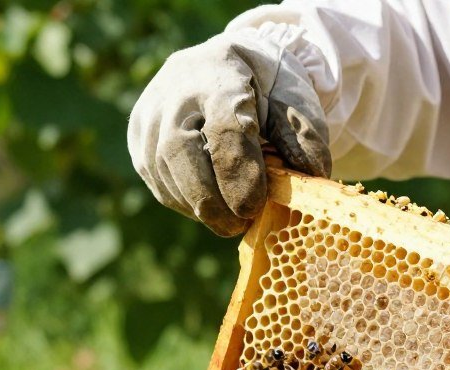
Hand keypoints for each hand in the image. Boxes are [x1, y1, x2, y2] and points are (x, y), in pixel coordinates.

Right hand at [128, 25, 330, 236]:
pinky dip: (182, 200)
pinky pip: (154, 176)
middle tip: (238, 225)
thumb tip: (311, 175)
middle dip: (209, 198)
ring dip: (196, 204)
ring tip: (229, 219)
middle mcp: (175, 90)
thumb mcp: (295, 99)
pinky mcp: (138, 134)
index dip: (238, 174)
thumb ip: (304, 134)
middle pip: (179, 150)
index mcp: (220, 75)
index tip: (254, 208)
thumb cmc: (266, 86)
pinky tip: (209, 207)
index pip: (224, 129)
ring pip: (161, 169)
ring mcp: (150, 111)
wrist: (225, 63)